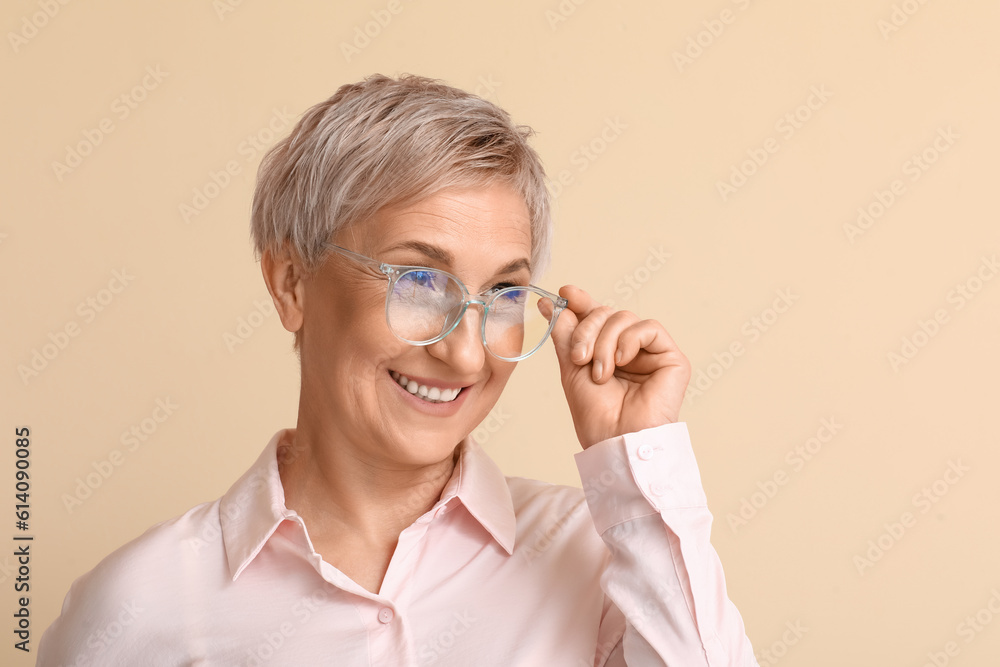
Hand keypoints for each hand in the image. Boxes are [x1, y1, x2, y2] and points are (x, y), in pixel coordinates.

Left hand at [539, 285, 690, 449]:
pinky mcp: (671, 359)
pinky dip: (629, 340)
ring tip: (600, 372)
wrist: (616, 440)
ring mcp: (650, 354)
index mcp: (607, 352)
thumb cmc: (595, 414)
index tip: (565, 294)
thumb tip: (552, 303)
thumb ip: (565, 335)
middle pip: (607, 313)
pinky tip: (621, 361)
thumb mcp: (571, 368)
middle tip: (579, 357)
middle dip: (587, 329)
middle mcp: (629, 350)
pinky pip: (649, 328)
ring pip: (624, 318)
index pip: (596, 316)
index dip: (582, 302)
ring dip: (605, 342)